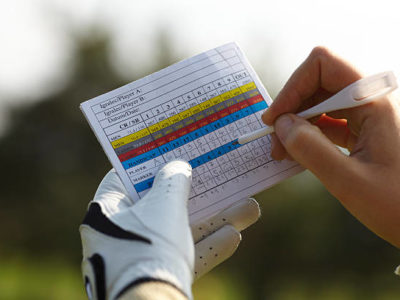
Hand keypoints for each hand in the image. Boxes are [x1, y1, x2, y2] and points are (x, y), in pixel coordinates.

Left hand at [80, 160, 260, 298]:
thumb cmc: (150, 248)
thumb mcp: (164, 205)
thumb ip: (173, 180)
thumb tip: (178, 166)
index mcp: (107, 212)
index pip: (125, 177)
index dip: (147, 162)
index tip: (168, 151)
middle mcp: (119, 234)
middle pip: (161, 204)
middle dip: (195, 193)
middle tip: (213, 175)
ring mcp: (138, 257)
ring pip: (180, 230)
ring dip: (213, 220)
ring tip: (247, 207)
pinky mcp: (156, 275)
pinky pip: (183, 255)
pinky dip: (207, 246)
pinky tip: (234, 236)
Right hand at [262, 46, 399, 247]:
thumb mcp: (350, 182)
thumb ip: (311, 150)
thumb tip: (281, 125)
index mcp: (375, 102)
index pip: (324, 65)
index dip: (293, 87)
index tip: (275, 119)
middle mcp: (373, 100)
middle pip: (319, 83)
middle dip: (292, 109)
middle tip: (275, 142)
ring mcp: (370, 114)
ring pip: (322, 102)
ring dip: (298, 123)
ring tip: (284, 151)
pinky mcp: (366, 129)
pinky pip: (330, 120)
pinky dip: (310, 133)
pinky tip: (300, 153)